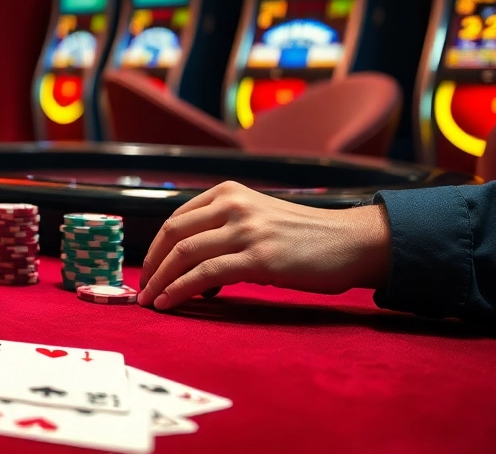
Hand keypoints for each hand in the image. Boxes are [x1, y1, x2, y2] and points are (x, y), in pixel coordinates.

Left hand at [138, 182, 390, 310]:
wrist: (352, 242)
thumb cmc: (306, 237)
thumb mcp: (258, 218)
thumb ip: (224, 229)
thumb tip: (190, 266)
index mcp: (229, 192)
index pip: (176, 219)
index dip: (156, 248)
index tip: (149, 269)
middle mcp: (233, 205)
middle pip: (173, 235)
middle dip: (152, 265)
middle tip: (143, 289)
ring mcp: (245, 231)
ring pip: (184, 255)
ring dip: (161, 281)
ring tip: (151, 301)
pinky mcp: (258, 259)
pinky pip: (205, 275)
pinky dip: (180, 290)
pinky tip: (169, 303)